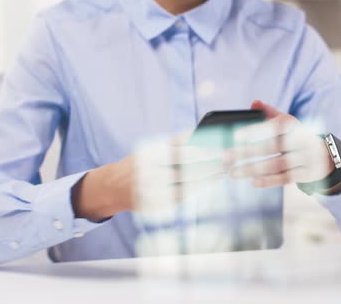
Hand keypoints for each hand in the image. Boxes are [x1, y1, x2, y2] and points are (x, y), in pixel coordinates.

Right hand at [72, 133, 226, 220]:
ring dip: (207, 179)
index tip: (220, 148)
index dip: (204, 151)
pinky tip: (208, 183)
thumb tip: (200, 134)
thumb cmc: (139, 163)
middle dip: (210, 166)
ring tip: (222, 172)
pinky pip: (181, 197)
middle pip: (187, 170)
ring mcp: (152, 193)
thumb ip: (174, 143)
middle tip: (227, 160)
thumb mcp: (151, 148)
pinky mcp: (156, 206)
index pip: (182, 153)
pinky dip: (197, 189)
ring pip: (187, 186)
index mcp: (149, 157)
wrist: (113, 187)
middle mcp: (150, 175)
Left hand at [226, 100, 334, 188]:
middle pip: (272, 147)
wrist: (326, 155)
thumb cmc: (297, 136)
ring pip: (277, 164)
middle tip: (227, 157)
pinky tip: (254, 182)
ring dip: (254, 169)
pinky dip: (270, 181)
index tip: (236, 136)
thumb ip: (270, 113)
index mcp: (294, 125)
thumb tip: (255, 102)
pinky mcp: (306, 174)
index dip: (256, 130)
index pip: (274, 127)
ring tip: (234, 173)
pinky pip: (286, 178)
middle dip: (248, 152)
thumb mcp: (288, 123)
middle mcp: (301, 140)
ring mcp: (305, 158)